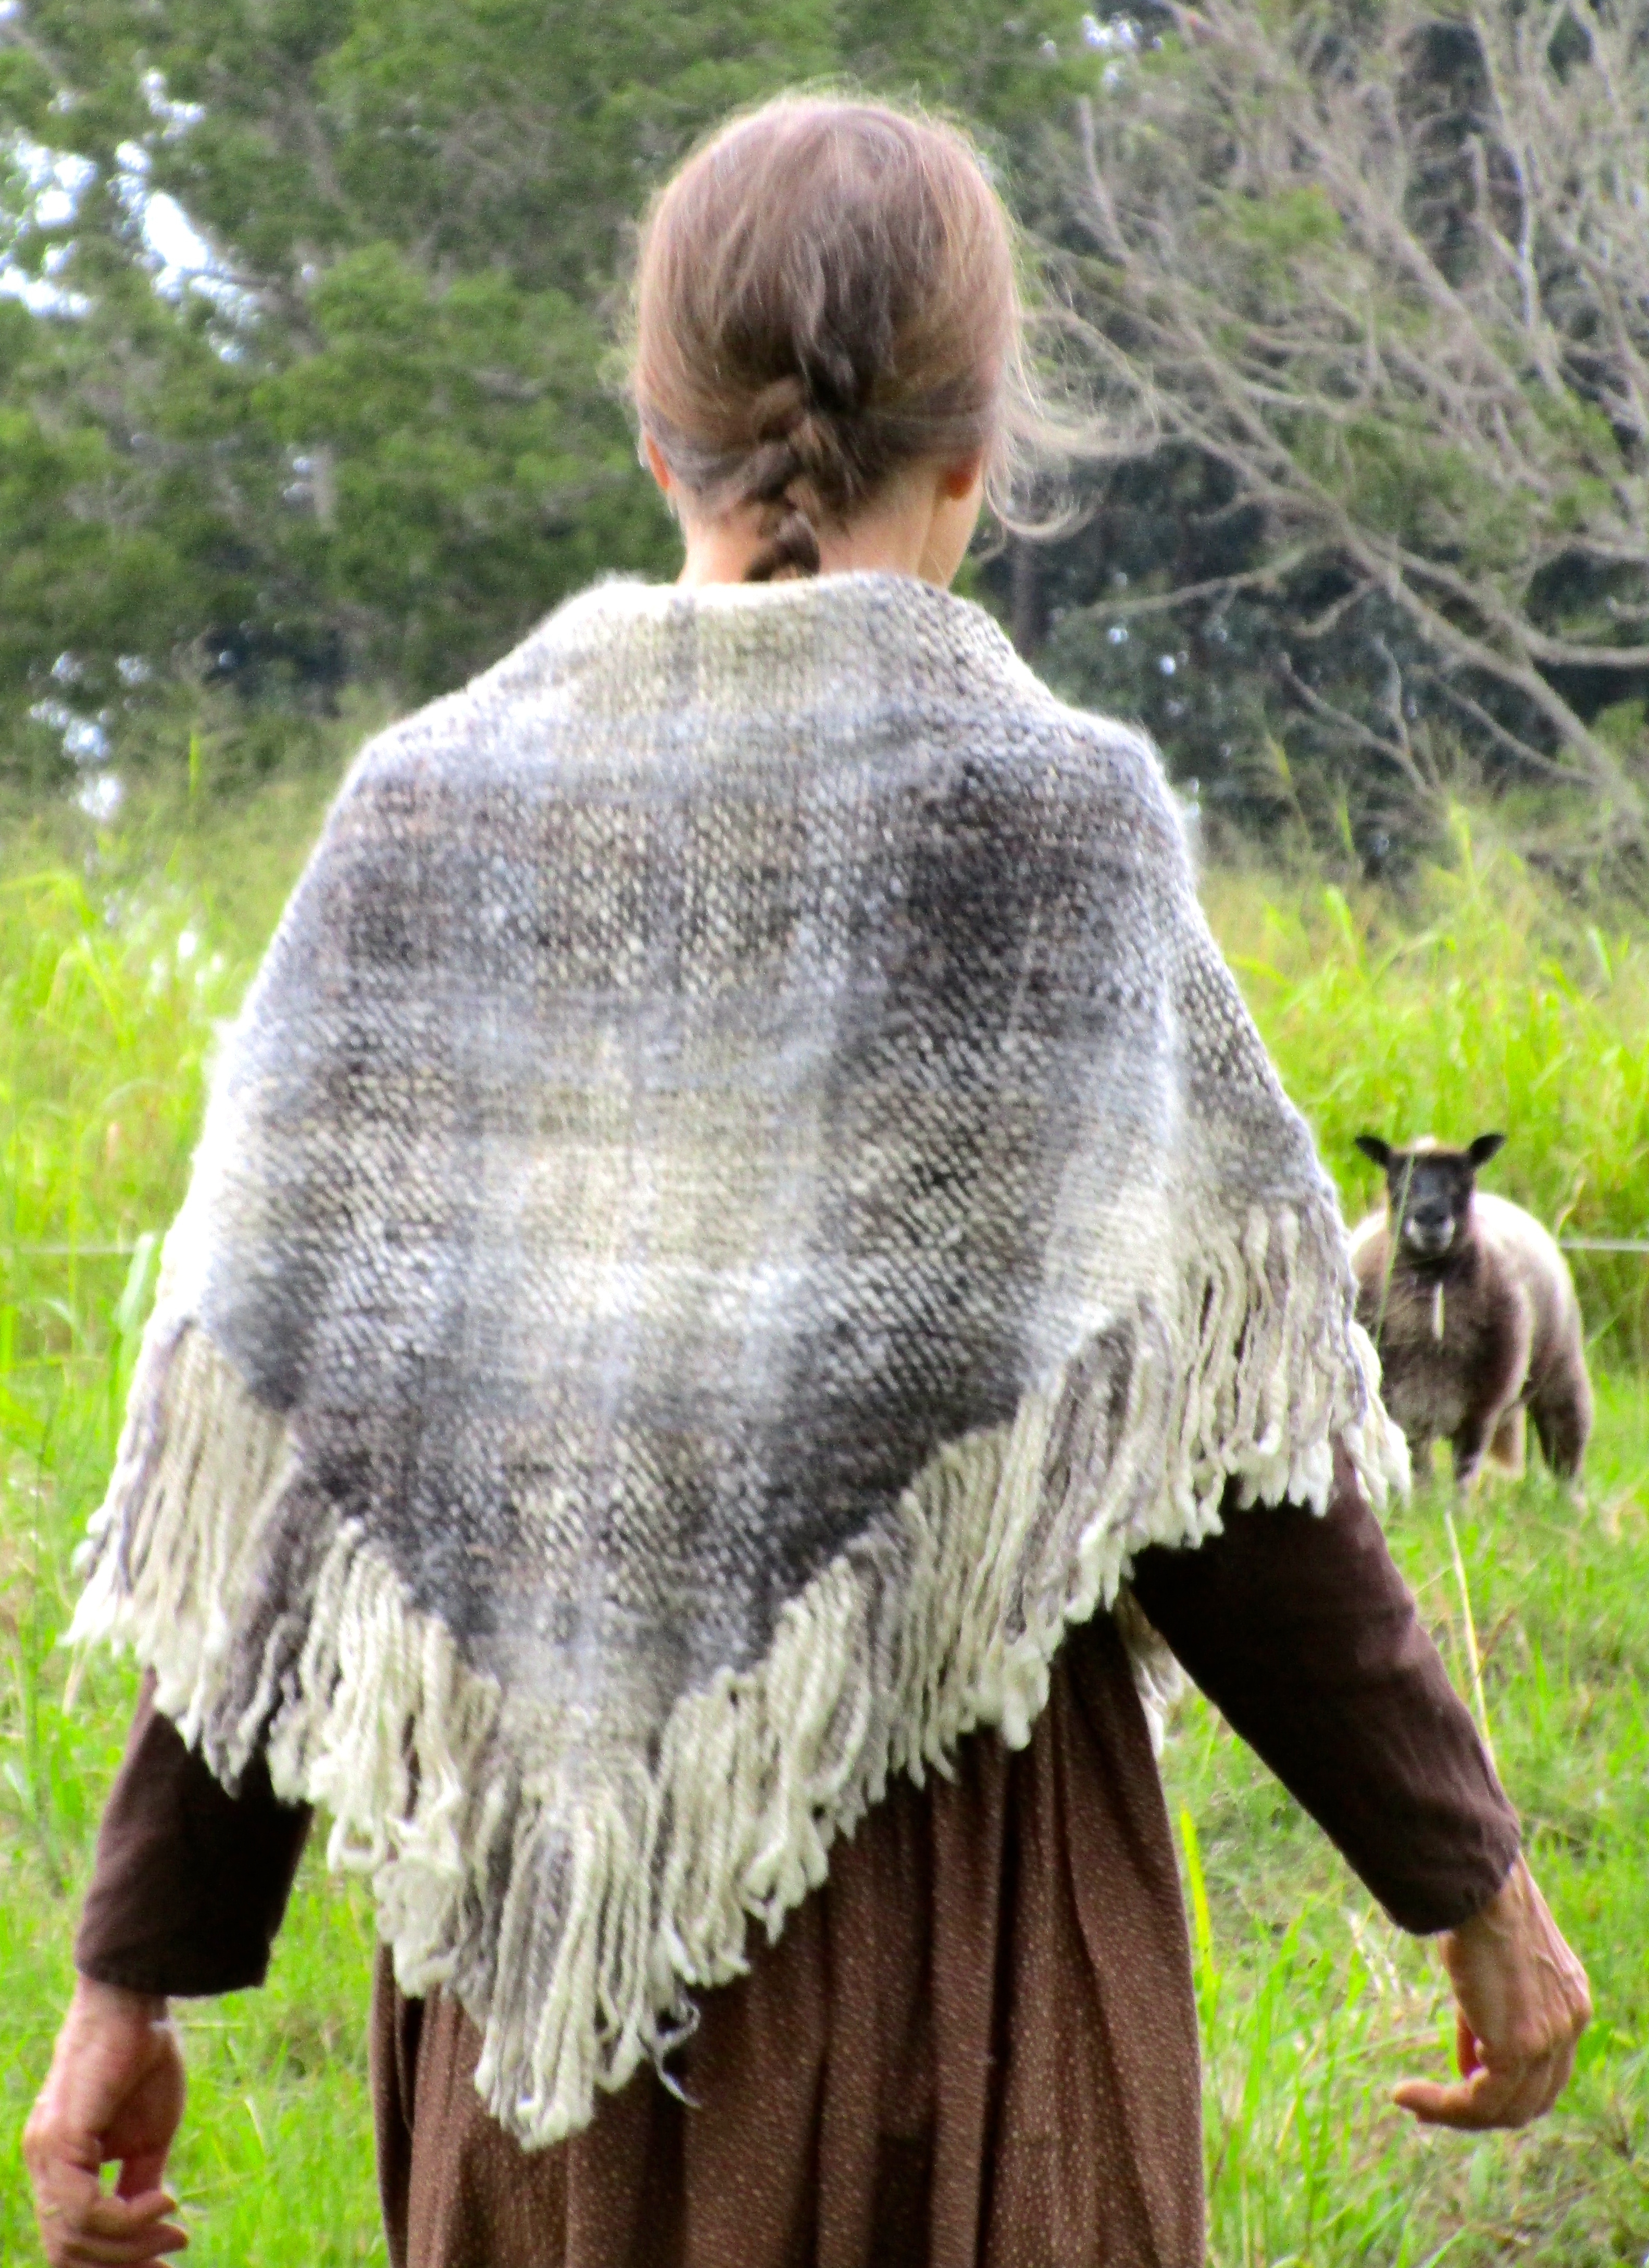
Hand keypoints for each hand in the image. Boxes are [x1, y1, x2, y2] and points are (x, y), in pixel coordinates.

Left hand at [23, 1975, 187, 2263]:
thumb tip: (148, 2227)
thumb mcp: (148, 2136)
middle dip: (123, 2265)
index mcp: (59, 2165)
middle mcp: (43, 2165)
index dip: (115, 2262)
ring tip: (175, 2230)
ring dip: (131, 2246)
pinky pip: (85, 2209)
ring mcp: (46, 2154)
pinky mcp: (60, 2140)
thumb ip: (138, 2181)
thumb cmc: (143, 2059)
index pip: (71, 2240)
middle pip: (67, 2252)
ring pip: (74, 2238)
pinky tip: (163, 2201)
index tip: (164, 2264)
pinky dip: (126, 2219)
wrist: (136, 2004)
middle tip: (172, 2259)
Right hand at [1394, 1855, 1590, 2130]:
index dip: (1502, 2086)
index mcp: (1570, 2003)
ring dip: (1453, 2114)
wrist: (1479, 1884)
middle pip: (1531, 2100)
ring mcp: (1549, 2039)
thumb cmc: (1476, 1907)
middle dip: (1482, 2112)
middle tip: (1432, 2107)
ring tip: (1411, 2103)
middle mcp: (1569, 2026)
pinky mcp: (1518, 2047)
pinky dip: (1442, 2107)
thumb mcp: (1489, 1969)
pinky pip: (1479, 2101)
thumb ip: (1485, 2018)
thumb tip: (1468, 2065)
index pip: (1544, 2069)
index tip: (1456, 2081)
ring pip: (1505, 2109)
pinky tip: (1409, 2094)